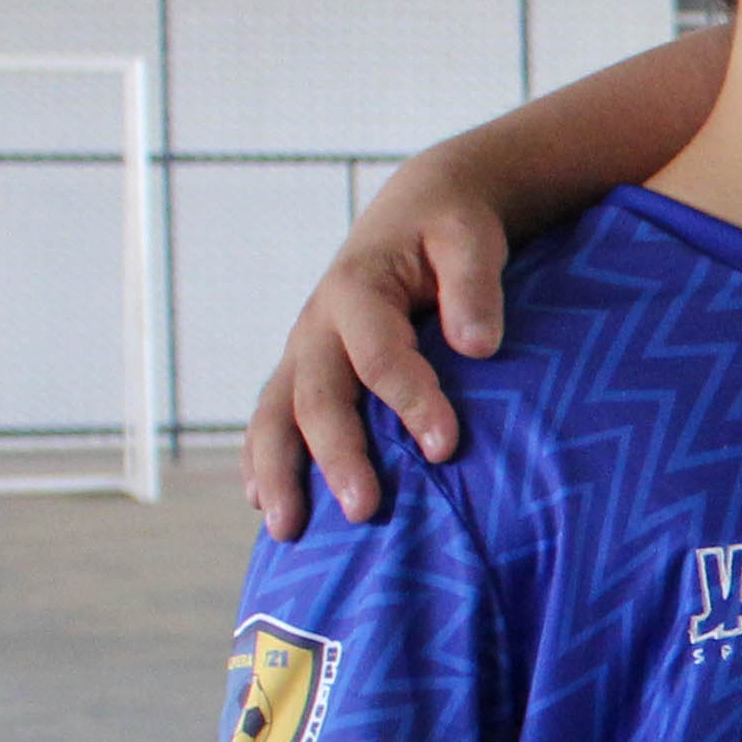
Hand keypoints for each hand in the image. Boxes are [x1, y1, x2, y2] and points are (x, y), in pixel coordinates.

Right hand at [245, 166, 516, 536]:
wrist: (418, 212)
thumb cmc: (451, 230)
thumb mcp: (471, 239)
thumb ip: (473, 285)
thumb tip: (479, 346)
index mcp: (358, 289)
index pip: (380, 354)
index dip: (411, 399)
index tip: (446, 447)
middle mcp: (319, 324)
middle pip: (317, 395)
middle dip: (336, 454)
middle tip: (363, 510)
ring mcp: (304, 352)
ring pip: (275, 414)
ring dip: (275, 471)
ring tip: (285, 529)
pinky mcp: (304, 372)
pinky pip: (272, 421)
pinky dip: (262, 462)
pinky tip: (264, 508)